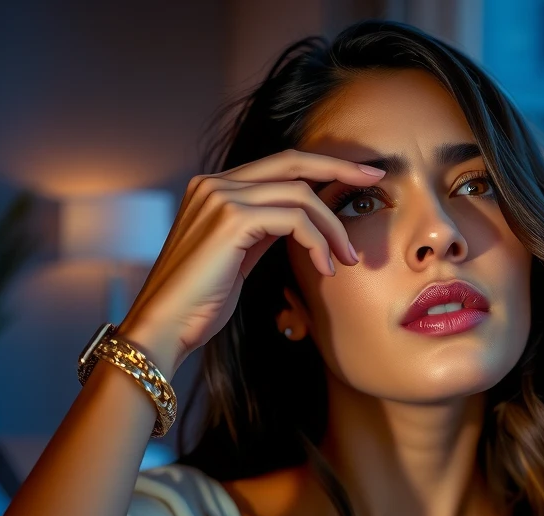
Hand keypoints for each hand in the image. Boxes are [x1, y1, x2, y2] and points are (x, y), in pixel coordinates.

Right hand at [116, 149, 384, 373]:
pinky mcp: (231, 219)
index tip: (359, 175)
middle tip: (377, 180)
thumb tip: (302, 222)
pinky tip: (324, 266)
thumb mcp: (239, 256)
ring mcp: (220, 197)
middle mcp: (214, 183)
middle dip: (340, 169)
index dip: (323, 166)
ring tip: (347, 259)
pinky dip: (318, 241)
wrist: (166, 326)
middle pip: (293, 162)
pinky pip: (294, 220)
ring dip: (332, 228)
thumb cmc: (200, 301)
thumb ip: (264, 230)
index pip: (280, 164)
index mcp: (215, 187)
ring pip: (300, 195)